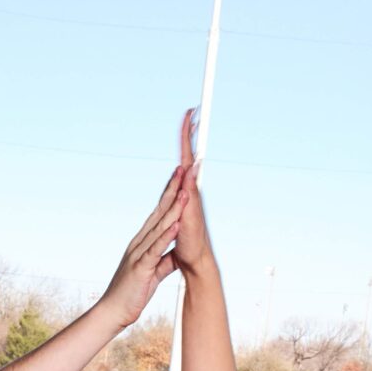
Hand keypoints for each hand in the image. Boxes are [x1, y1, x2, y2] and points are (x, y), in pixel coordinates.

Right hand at [100, 165, 185, 327]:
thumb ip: (165, 261)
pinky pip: (155, 250)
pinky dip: (166, 237)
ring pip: (159, 227)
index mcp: (142, 243)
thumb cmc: (132, 293)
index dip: (170, 194)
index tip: (180, 176)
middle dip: (172, 191)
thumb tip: (178, 254)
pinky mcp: (140, 268)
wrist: (113, 312)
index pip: (158, 213)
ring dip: (173, 209)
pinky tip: (176, 225)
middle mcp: (139, 243)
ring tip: (186, 192)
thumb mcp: (153, 273)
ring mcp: (138, 254)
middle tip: (183, 170)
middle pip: (159, 212)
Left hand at [173, 107, 213, 277]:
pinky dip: (190, 174)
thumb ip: (178, 201)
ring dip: (191, 146)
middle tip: (192, 110)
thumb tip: (180, 187)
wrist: (194, 259)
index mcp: (184, 190)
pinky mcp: (190, 209)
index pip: (183, 160)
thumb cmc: (184, 240)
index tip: (187, 120)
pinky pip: (189, 187)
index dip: (184, 141)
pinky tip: (192, 161)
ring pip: (190, 165)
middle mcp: (190, 189)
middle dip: (189, 133)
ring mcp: (191, 197)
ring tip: (194, 124)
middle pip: (188, 155)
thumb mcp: (177, 216)